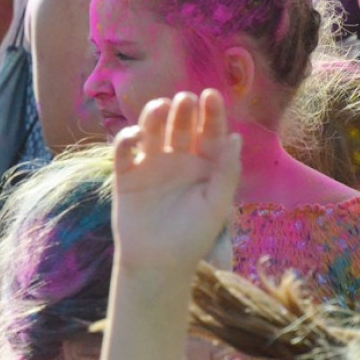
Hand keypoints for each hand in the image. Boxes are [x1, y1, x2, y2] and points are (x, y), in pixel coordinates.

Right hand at [111, 90, 240, 274]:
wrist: (158, 264)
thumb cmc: (192, 237)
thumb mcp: (216, 205)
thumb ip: (226, 172)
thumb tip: (236, 137)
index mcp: (203, 164)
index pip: (209, 132)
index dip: (211, 113)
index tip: (211, 95)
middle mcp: (177, 159)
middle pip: (180, 125)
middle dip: (183, 110)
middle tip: (185, 99)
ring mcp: (151, 164)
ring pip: (152, 131)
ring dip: (154, 116)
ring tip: (161, 107)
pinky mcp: (126, 175)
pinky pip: (124, 151)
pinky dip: (127, 139)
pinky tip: (137, 136)